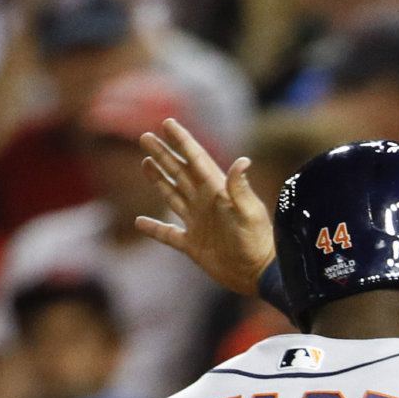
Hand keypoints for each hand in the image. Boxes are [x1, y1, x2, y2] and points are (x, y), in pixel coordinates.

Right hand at [136, 118, 276, 296]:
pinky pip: (168, 234)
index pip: (196, 160)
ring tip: (146, 162)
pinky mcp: (193, 245)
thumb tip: (243, 161)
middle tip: (146, 137)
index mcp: (217, 191)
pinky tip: (139, 222)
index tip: (168, 123)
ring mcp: (198, 223)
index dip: (182, 141)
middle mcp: (205, 203)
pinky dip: (154, 228)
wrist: (259, 273)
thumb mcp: (250, 213)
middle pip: (179, 172)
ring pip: (172, 195)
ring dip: (158, 179)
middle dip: (163, 154)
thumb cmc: (258, 242)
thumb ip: (240, 188)